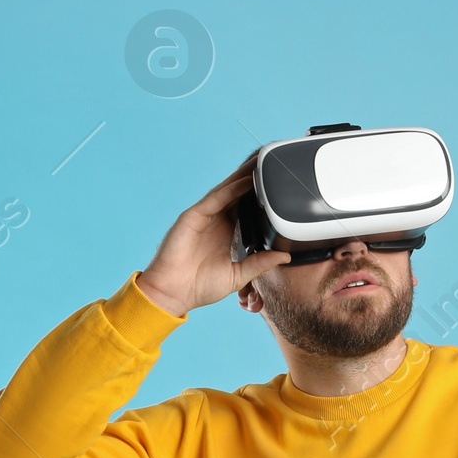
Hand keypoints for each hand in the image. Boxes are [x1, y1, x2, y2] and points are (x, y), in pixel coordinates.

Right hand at [137, 155, 291, 316]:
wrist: (173, 293)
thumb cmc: (200, 286)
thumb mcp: (238, 275)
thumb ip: (260, 263)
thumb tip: (284, 255)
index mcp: (228, 233)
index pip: (248, 209)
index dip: (262, 197)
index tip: (281, 186)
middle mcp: (217, 221)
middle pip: (239, 194)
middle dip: (255, 180)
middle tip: (274, 164)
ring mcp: (205, 216)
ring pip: (228, 191)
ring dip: (245, 177)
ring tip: (263, 163)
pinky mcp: (194, 216)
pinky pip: (215, 198)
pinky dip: (231, 189)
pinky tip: (246, 181)